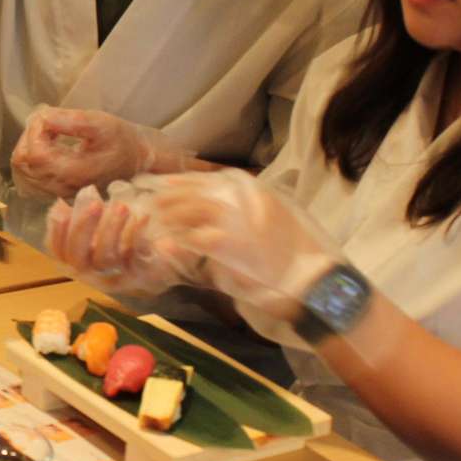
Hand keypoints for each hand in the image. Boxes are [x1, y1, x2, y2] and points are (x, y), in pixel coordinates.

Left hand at [10, 106, 199, 198]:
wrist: (134, 159)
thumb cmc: (120, 139)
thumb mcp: (100, 123)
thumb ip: (71, 121)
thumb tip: (42, 118)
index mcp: (74, 172)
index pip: (34, 154)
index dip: (35, 131)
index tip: (50, 117)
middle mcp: (62, 188)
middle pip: (23, 162)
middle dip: (30, 136)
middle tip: (50, 123)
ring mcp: (57, 193)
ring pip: (22, 171)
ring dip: (29, 146)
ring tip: (50, 134)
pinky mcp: (55, 192)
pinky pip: (28, 177)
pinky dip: (30, 159)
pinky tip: (48, 147)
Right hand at [44, 181, 202, 299]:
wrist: (166, 260)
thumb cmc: (128, 239)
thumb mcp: (101, 228)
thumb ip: (81, 220)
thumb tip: (59, 206)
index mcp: (81, 263)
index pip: (59, 253)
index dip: (56, 232)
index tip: (62, 206)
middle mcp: (95, 274)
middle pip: (78, 259)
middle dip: (82, 229)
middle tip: (95, 204)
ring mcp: (118, 277)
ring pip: (104, 258)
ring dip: (111, 229)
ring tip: (121, 206)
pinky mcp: (141, 275)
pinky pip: (134, 255)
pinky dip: (136, 233)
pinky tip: (142, 217)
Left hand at [138, 169, 343, 325]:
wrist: (314, 281)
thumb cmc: (296, 253)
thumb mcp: (274, 216)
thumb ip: (245, 208)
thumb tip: (218, 207)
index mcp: (253, 189)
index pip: (205, 178)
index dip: (178, 181)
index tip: (159, 184)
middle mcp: (241, 197)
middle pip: (190, 191)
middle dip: (164, 197)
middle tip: (146, 203)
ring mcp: (233, 219)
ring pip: (186, 211)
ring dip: (166, 217)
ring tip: (150, 222)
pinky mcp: (226, 244)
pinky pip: (191, 239)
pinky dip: (176, 241)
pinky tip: (164, 245)